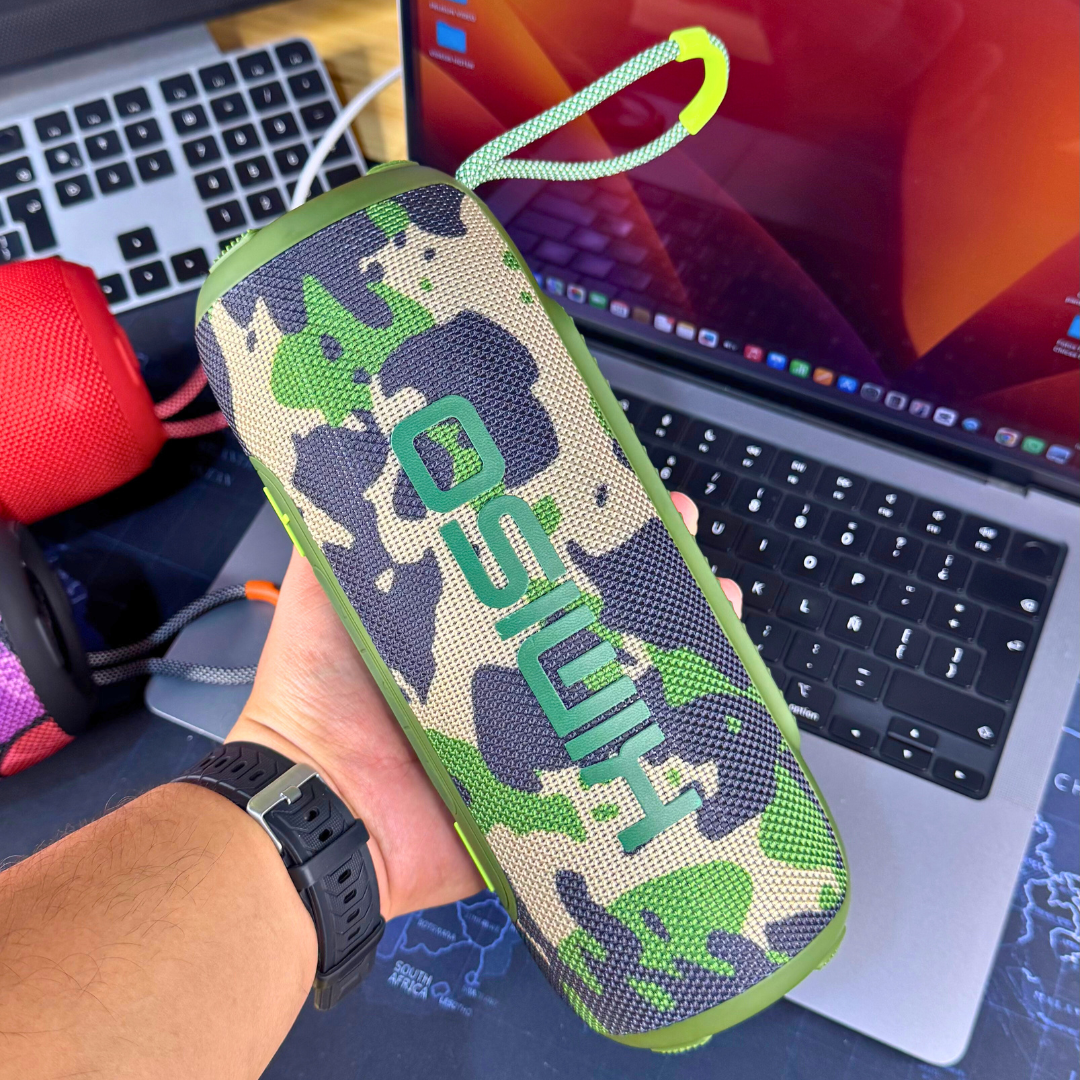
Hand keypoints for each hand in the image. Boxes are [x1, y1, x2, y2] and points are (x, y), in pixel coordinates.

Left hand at [229, 494, 741, 919]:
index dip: (587, 522)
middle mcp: (509, 670)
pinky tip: (710, 702)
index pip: (543, 559)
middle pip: (596, 611)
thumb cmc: (316, 699)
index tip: (624, 486)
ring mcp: (538, 730)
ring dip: (678, 640)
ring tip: (718, 602)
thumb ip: (342, 537)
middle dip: (650, 569)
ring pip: (623, 679)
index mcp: (468, 622)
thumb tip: (349, 460)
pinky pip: (622, 764)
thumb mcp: (323, 597)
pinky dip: (671, 738)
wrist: (321, 811)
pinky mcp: (554, 790)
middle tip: (685, 532)